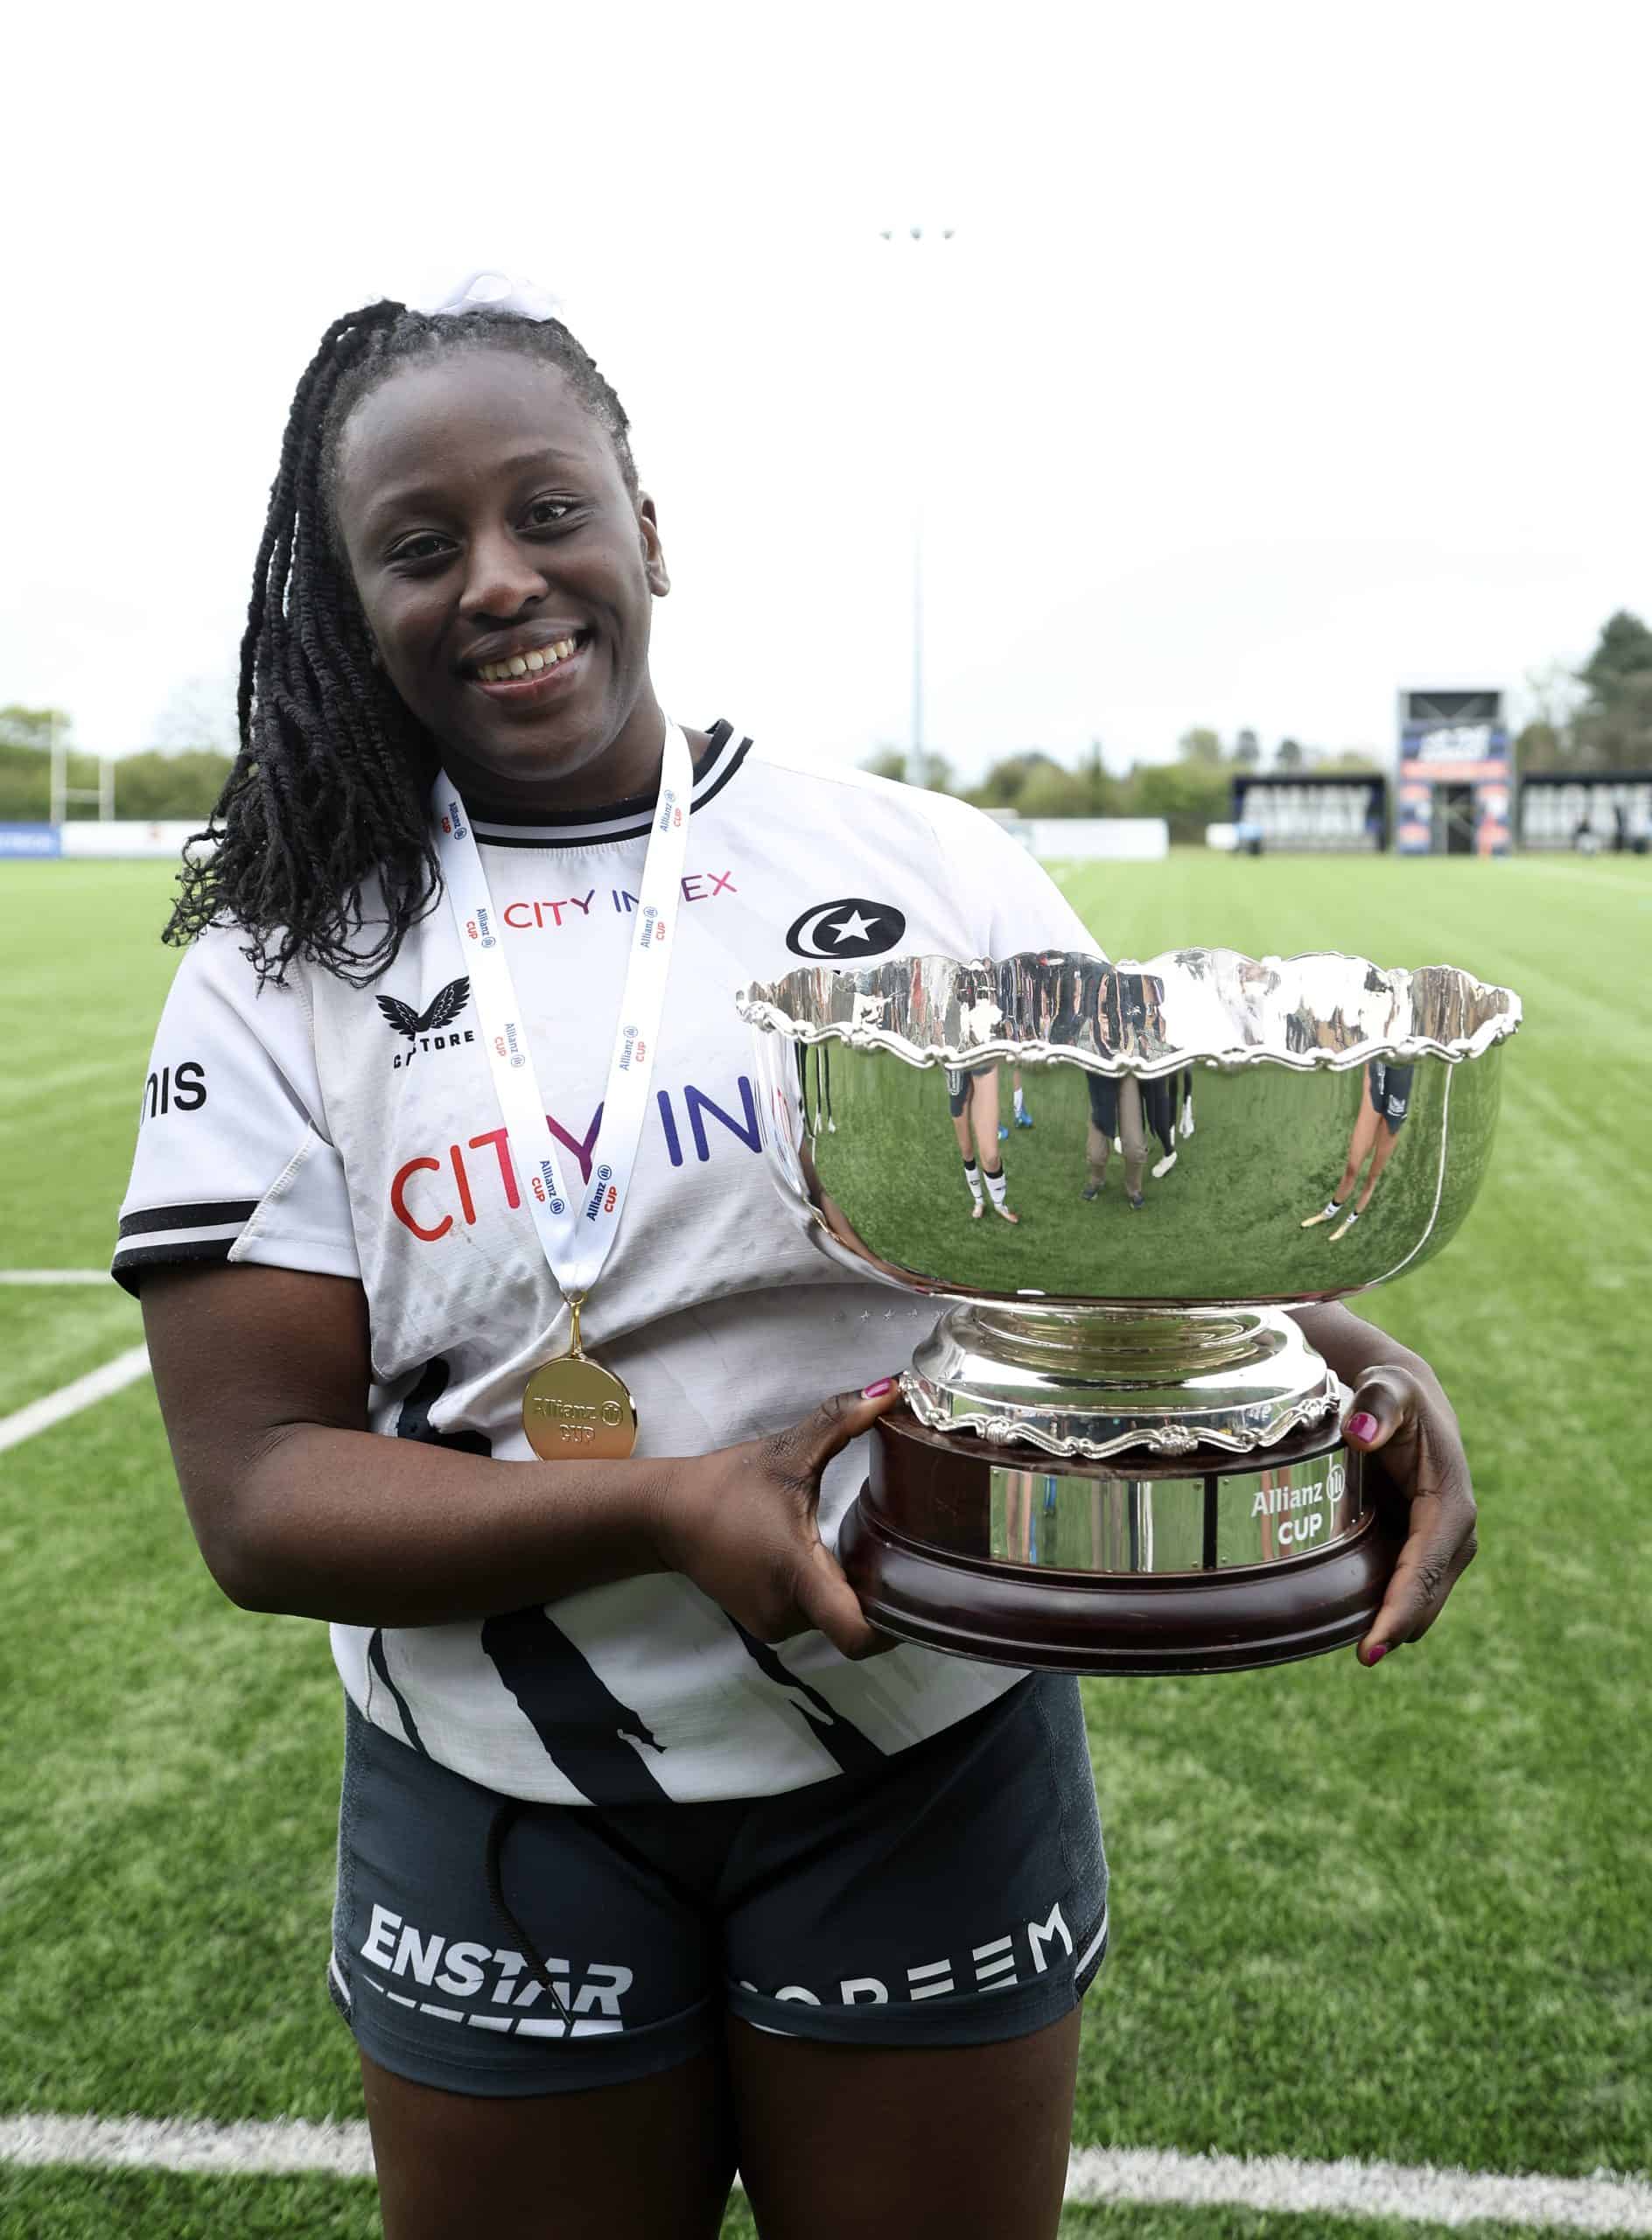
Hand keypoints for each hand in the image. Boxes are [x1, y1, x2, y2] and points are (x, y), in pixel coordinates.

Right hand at [654, 1380, 902, 1658]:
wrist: (667, 1512)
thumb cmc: (727, 1484)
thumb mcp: (789, 1451)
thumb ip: (841, 1421)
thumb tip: (892, 1388)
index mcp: (798, 1575)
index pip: (856, 1634)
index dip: (894, 1625)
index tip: (920, 1590)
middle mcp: (787, 1613)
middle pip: (853, 1623)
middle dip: (878, 1592)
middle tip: (903, 1552)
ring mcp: (773, 1625)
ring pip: (832, 1620)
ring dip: (849, 1592)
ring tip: (865, 1551)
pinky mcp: (764, 1624)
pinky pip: (812, 1617)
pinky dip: (825, 1594)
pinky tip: (829, 1558)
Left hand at [1345, 1362, 1476, 1667]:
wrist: (1404, 1400)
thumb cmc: (1396, 1394)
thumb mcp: (1389, 1388)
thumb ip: (1378, 1404)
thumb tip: (1359, 1434)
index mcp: (1451, 1504)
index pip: (1426, 1568)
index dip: (1403, 1607)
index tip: (1378, 1644)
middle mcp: (1453, 1534)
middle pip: (1427, 1595)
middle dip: (1399, 1627)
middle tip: (1363, 1657)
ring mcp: (1440, 1547)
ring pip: (1420, 1601)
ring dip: (1394, 1626)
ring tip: (1360, 1652)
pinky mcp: (1422, 1550)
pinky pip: (1408, 1590)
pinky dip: (1389, 1611)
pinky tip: (1356, 1630)